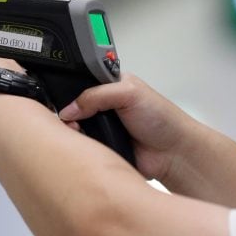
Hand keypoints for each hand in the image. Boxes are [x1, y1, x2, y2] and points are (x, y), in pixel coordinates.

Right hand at [58, 73, 199, 181]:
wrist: (173, 153)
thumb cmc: (161, 118)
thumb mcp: (129, 93)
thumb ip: (97, 95)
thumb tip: (70, 109)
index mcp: (111, 85)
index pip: (82, 82)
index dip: (71, 89)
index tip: (62, 98)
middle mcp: (105, 105)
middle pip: (75, 106)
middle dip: (70, 113)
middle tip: (70, 120)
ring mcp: (102, 127)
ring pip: (76, 127)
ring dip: (75, 132)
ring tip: (76, 133)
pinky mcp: (102, 147)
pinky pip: (84, 147)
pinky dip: (82, 147)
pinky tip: (82, 147)